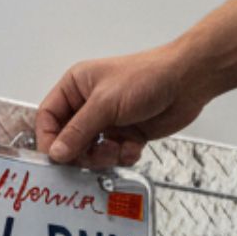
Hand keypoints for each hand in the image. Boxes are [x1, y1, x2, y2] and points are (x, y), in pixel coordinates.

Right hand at [35, 47, 215, 169]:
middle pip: (69, 139)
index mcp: (76, 87)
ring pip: (91, 151)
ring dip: (103, 156)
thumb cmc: (146, 77)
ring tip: (117, 149)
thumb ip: (77, 131)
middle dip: (80, 152)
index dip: (49, 139)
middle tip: (90, 158)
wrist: (187, 82)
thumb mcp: (104, 103)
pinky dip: (122, 155)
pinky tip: (134, 146)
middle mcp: (88, 104)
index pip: (49, 117)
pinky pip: (114, 155)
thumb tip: (56, 153)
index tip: (55, 158)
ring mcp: (108, 120)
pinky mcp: (126, 134)